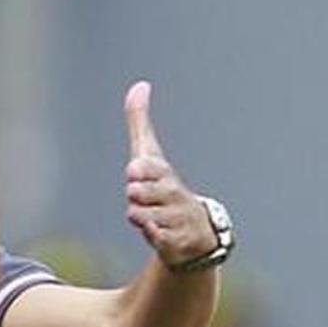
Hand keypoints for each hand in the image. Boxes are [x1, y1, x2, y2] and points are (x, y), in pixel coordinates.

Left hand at [123, 81, 215, 267]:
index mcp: (165, 172)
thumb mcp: (150, 155)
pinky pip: (157, 237)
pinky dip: (153, 235)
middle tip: (143, 200)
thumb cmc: (163, 188)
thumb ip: (140, 122)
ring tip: (149, 217)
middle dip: (134, 198)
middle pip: (138, 193)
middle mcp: (174, 193)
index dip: (137, 171)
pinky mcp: (178, 241)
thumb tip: (140, 85)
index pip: (145, 166)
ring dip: (138, 218)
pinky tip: (156, 232)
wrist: (193, 231)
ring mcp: (177, 217)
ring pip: (141, 216)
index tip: (134, 173)